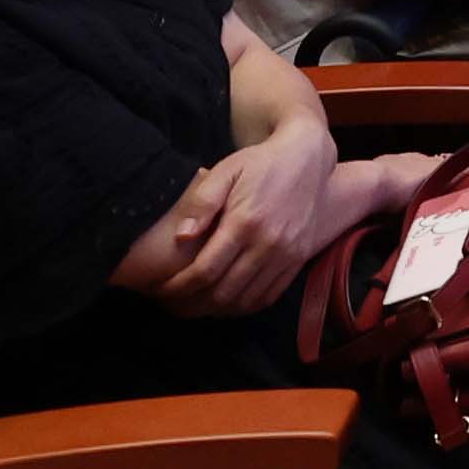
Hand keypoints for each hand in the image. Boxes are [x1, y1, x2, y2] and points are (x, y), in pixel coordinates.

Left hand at [154, 118, 347, 315]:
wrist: (309, 158)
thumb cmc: (260, 163)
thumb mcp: (226, 171)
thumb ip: (202, 203)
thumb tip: (181, 238)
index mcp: (245, 222)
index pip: (205, 271)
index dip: (178, 287)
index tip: (160, 289)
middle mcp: (268, 244)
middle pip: (224, 293)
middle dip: (192, 304)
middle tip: (172, 303)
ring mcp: (287, 254)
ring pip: (246, 301)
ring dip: (217, 309)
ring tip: (194, 305)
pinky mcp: (299, 259)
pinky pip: (268, 296)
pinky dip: (244, 306)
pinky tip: (226, 301)